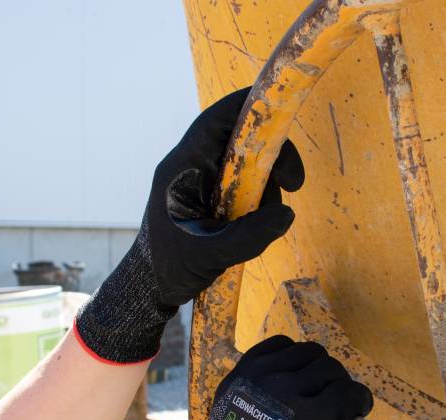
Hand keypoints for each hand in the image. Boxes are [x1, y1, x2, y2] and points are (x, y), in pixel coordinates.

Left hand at [149, 87, 304, 306]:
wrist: (152, 286)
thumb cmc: (169, 266)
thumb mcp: (210, 254)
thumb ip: (248, 236)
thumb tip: (286, 215)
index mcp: (184, 167)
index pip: (218, 120)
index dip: (250, 108)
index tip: (282, 118)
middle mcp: (195, 168)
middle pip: (242, 142)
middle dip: (272, 159)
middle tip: (293, 185)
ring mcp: (205, 184)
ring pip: (249, 169)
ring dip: (266, 192)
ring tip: (263, 227)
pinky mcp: (213, 201)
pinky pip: (245, 191)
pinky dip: (258, 207)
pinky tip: (253, 232)